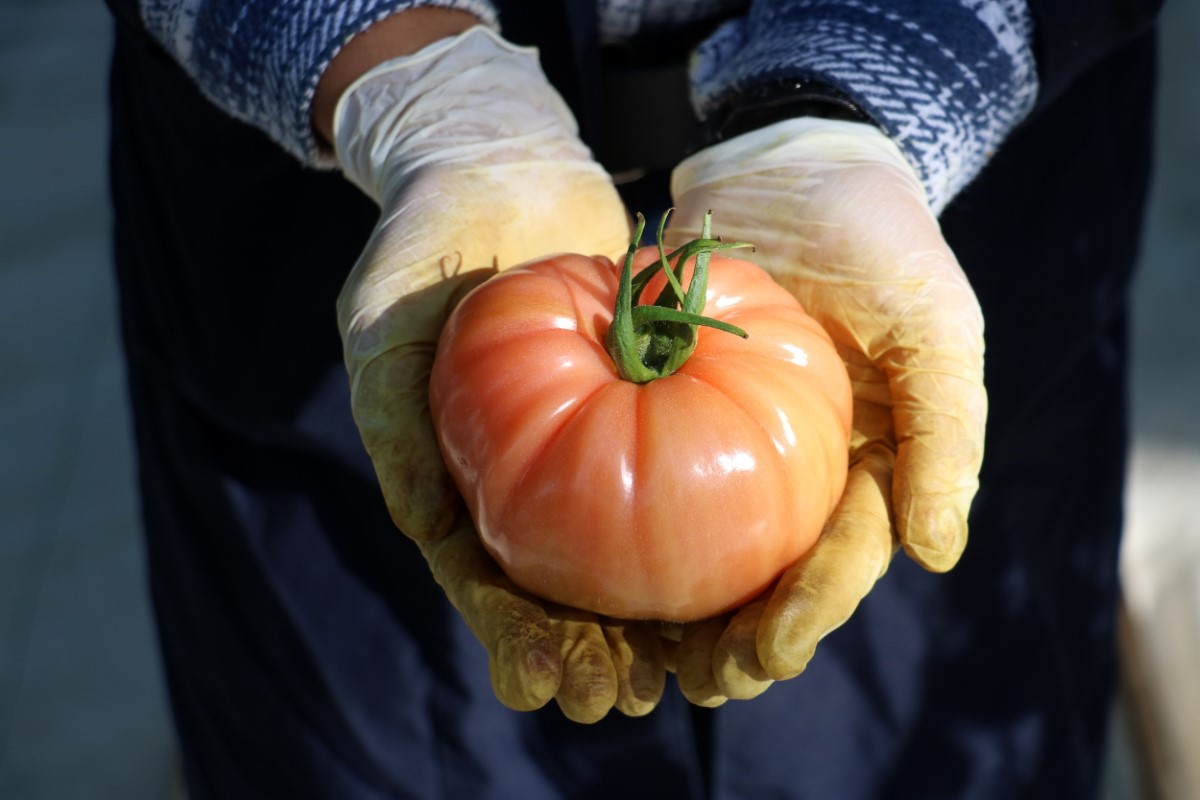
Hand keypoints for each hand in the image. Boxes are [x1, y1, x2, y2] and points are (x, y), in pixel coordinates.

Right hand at [331, 24, 661, 719]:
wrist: (498, 164)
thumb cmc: (425, 244)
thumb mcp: (384, 327)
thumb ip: (393, 423)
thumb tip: (424, 530)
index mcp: (465, 480)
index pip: (487, 581)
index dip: (516, 640)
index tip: (549, 685)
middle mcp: (532, 475)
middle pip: (566, 588)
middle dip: (596, 653)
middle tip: (631, 698)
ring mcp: (593, 440)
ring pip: (633, 549)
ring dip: (659, 616)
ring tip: (695, 667)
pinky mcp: (649, 397)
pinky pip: (685, 462)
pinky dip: (713, 519)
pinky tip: (750, 567)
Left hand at [665, 118, 986, 702]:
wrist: (791, 163)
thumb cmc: (877, 237)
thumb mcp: (933, 322)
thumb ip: (945, 433)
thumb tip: (936, 555)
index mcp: (872, 462)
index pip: (843, 557)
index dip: (810, 613)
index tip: (764, 656)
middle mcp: (803, 466)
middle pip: (772, 573)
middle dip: (741, 639)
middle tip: (697, 681)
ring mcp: (736, 441)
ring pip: (712, 544)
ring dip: (685, 610)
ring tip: (646, 658)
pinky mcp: (676, 405)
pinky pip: (653, 473)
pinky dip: (632, 524)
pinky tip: (596, 569)